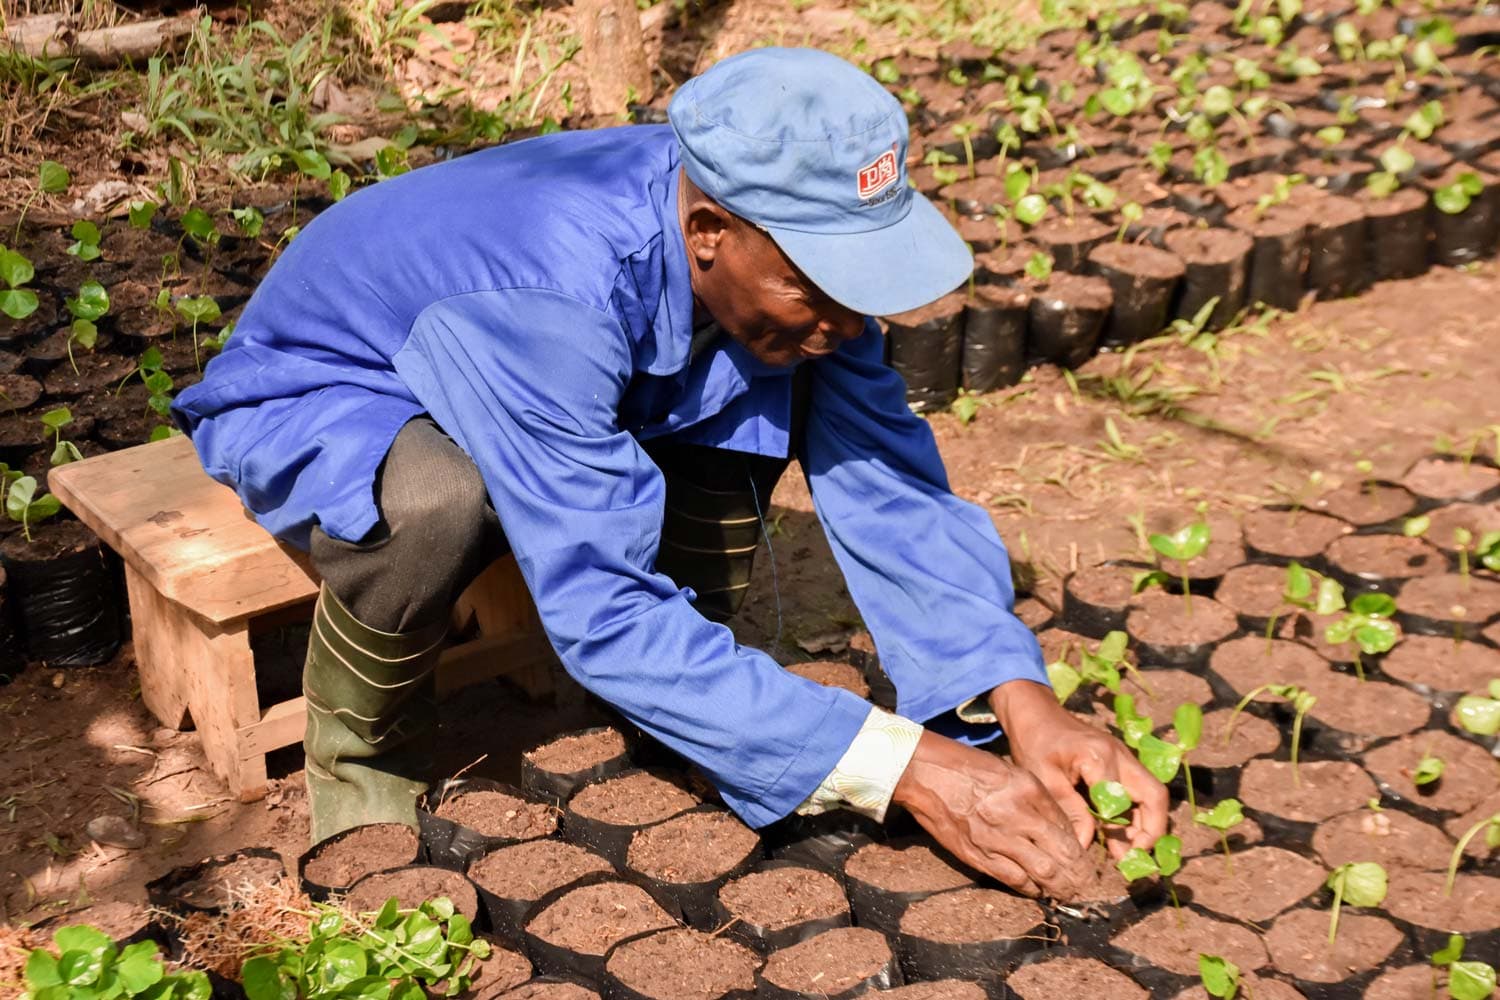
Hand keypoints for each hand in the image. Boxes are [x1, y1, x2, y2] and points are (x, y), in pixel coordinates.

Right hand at [890, 730, 1088, 899]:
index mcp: (1029, 790)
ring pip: (1043, 872)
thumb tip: (1059, 828)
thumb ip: (1037, 800)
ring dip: (1060, 887)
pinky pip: (1014, 879)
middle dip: (1078, 874)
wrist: (926, 774)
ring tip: (1068, 893)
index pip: (1067, 828)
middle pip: (1062, 854)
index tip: (1085, 859)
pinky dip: (1031, 889)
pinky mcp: (978, 855)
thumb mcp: (1012, 774)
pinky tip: (1038, 891)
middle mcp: (1017, 815)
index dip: (1080, 849)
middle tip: (1084, 883)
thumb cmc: (969, 769)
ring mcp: (997, 838)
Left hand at [990, 679, 1169, 858]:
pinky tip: (1122, 835)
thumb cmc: (1034, 743)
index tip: (1119, 859)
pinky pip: (1141, 790)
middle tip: (1135, 859)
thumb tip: (1087, 845)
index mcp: (1099, 756)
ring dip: (1146, 824)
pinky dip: (1137, 813)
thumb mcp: (1044, 778)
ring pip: (1152, 794)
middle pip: (1154, 795)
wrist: (1035, 713)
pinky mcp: (1123, 761)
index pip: (1122, 802)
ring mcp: (1125, 756)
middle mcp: (1121, 755)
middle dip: (1152, 830)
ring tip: (1128, 853)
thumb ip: (1069, 810)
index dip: (1121, 833)